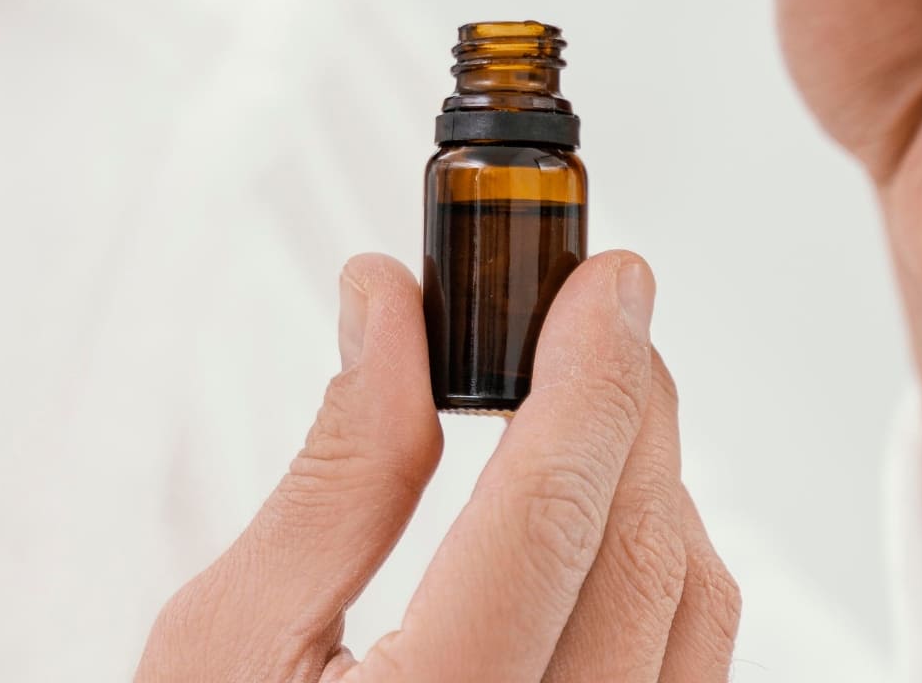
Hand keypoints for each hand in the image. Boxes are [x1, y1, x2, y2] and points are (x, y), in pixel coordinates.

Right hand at [137, 252, 738, 682]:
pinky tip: (599, 522)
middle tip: (598, 312)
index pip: (546, 518)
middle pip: (644, 552)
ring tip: (592, 404)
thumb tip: (391, 305)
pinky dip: (666, 572)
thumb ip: (334, 469)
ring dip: (660, 484)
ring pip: (696, 614)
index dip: (590, 375)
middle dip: (635, 406)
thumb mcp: (225, 637)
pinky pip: (690, 674)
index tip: (608, 279)